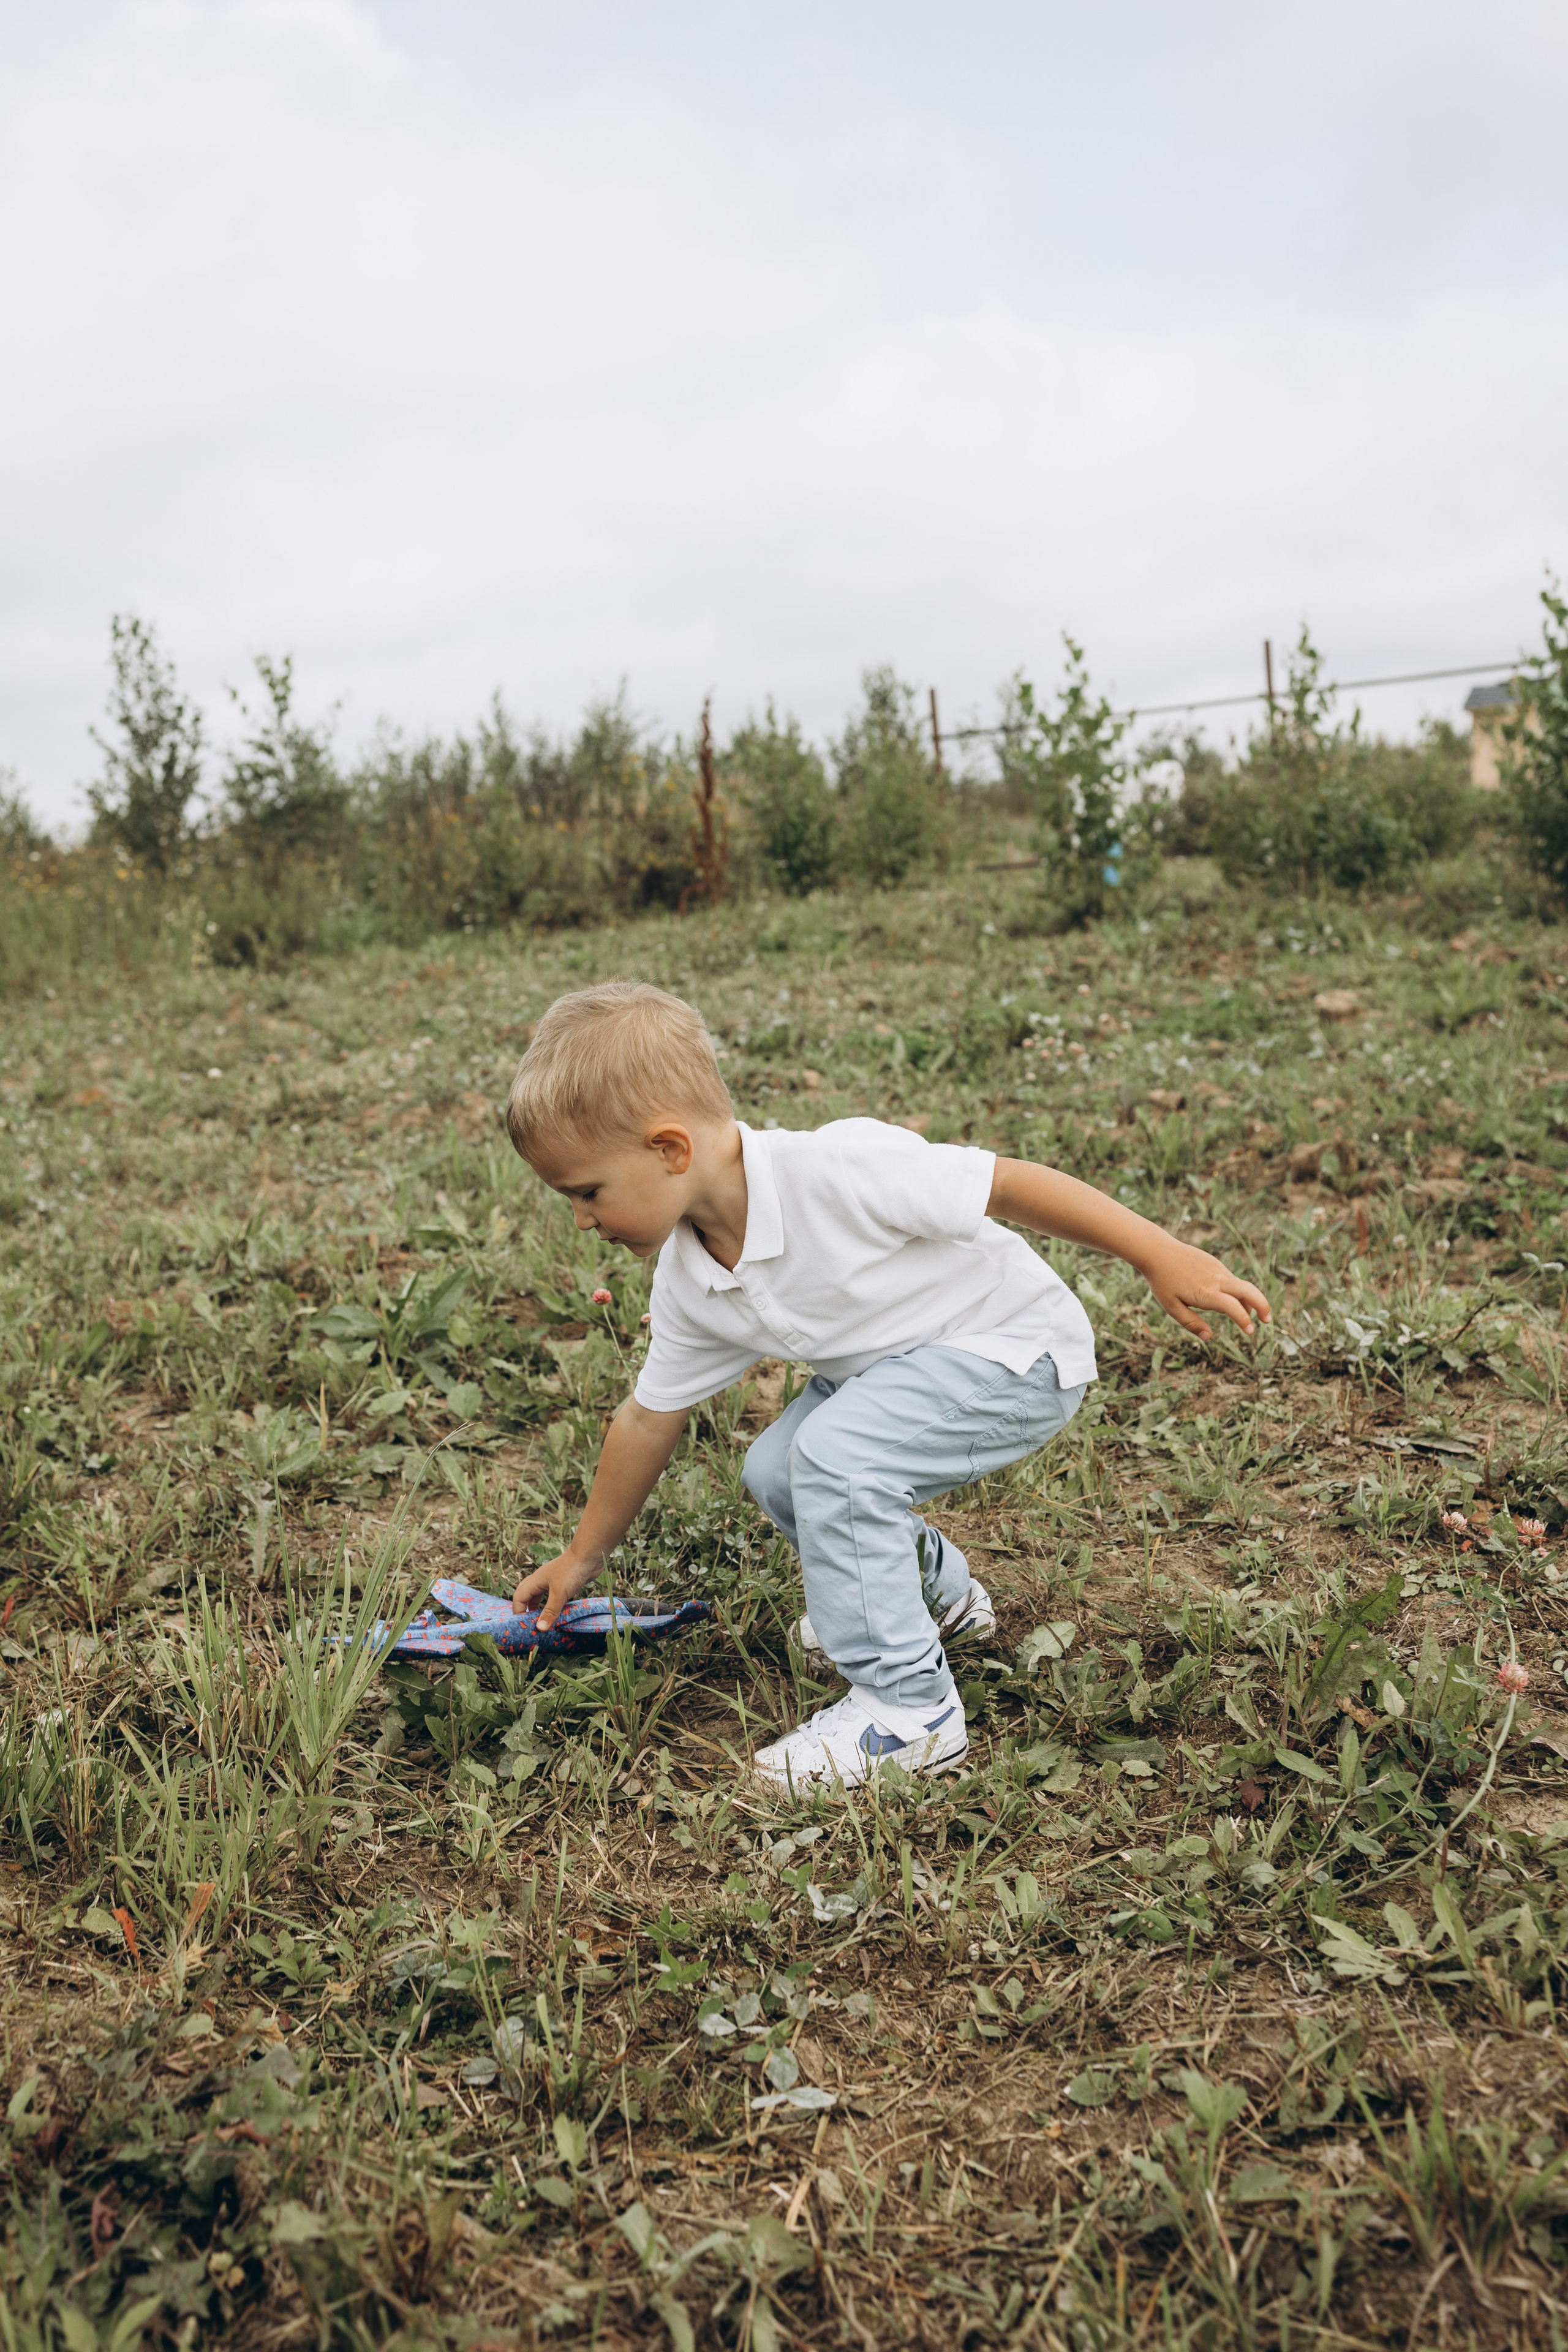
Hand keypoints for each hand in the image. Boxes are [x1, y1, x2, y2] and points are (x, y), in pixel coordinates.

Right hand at [512, 1549, 599, 1630]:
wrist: (590, 1555)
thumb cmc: (572, 1571)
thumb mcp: (559, 1593)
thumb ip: (549, 1611)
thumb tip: (540, 1628)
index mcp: (535, 1580)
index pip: (519, 1598)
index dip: (518, 1612)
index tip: (523, 1626)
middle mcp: (541, 1580)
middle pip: (526, 1595)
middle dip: (525, 1610)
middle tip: (529, 1624)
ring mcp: (553, 1581)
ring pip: (540, 1596)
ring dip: (539, 1608)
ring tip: (542, 1622)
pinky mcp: (564, 1583)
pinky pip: (553, 1596)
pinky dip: (552, 1606)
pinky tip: (557, 1613)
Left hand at [1139, 1238, 1270, 1341]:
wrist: (1157, 1251)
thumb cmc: (1162, 1281)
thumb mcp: (1171, 1307)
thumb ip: (1191, 1323)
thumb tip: (1209, 1337)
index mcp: (1205, 1292)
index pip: (1232, 1306)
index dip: (1244, 1319)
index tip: (1250, 1331)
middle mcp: (1216, 1279)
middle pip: (1248, 1290)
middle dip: (1262, 1305)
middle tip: (1267, 1321)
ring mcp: (1218, 1269)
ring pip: (1242, 1286)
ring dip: (1250, 1301)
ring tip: (1249, 1317)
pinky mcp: (1216, 1264)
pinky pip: (1232, 1280)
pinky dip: (1238, 1292)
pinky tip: (1232, 1302)